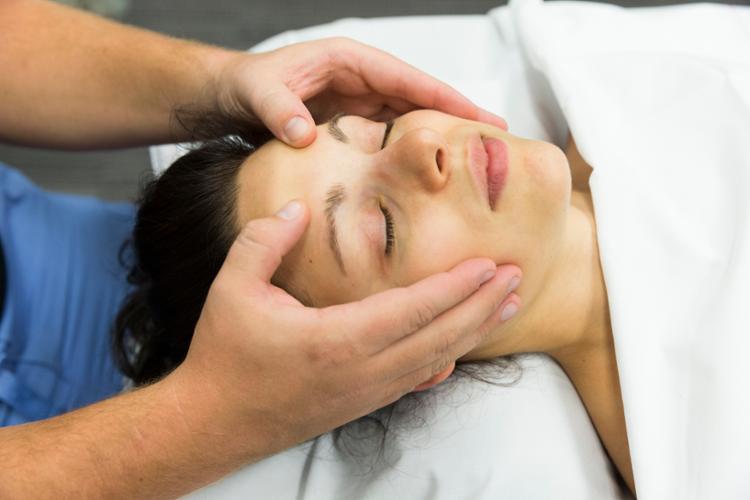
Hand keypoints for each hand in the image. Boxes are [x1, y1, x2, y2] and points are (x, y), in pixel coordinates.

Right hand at [171, 199, 520, 458]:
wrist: (214, 422)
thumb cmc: (224, 355)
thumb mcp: (232, 288)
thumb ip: (267, 239)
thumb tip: (300, 208)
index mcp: (335, 339)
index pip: (413, 309)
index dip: (456, 287)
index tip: (489, 265)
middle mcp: (361, 370)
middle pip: (439, 336)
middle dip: (482, 306)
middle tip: (518, 279)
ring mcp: (365, 392)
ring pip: (435, 360)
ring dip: (473, 332)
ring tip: (507, 307)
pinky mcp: (361, 404)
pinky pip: (415, 382)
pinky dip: (445, 361)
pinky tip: (460, 350)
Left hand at [210, 37, 507, 146]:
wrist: (231, 96)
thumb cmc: (246, 83)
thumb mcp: (257, 92)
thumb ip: (278, 110)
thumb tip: (304, 135)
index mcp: (349, 61)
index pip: (407, 78)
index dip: (445, 97)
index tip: (478, 117)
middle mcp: (362, 80)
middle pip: (420, 98)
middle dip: (456, 117)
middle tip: (496, 141)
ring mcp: (360, 102)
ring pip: (410, 119)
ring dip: (439, 137)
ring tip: (474, 161)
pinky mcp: (354, 124)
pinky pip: (391, 137)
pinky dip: (412, 152)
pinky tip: (430, 173)